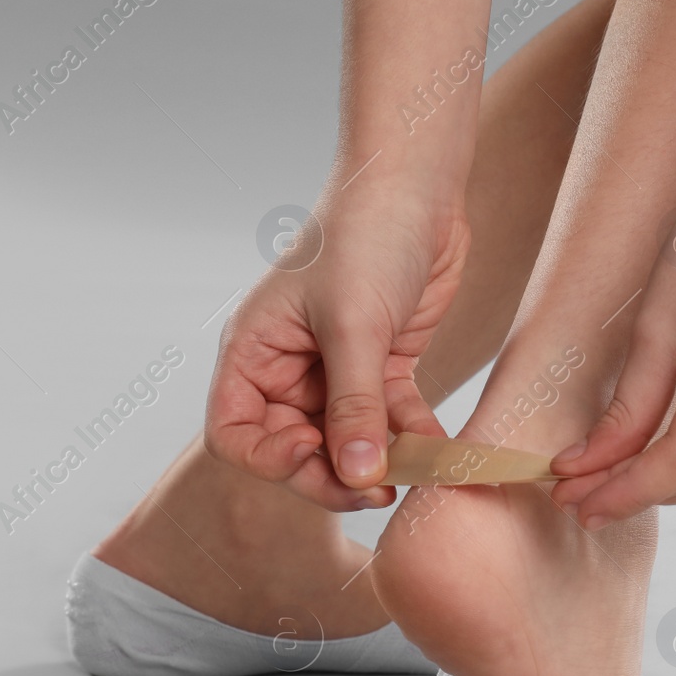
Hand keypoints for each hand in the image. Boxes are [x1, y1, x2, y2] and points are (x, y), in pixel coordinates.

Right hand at [204, 192, 468, 510]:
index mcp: (254, 352)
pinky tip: (440, 450)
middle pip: (296, 450)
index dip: (268, 461)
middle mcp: (288, 369)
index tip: (312, 456)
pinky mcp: (384, 366)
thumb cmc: (366, 235)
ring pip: (348, 442)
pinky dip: (413, 438)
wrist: (419, 187)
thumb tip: (354, 475)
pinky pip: (392, 421)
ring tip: (415, 473)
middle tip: (377, 487)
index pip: (235, 435)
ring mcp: (336, 371)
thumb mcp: (354, 325)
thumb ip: (354, 405)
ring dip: (379, 462)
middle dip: (333, 474)